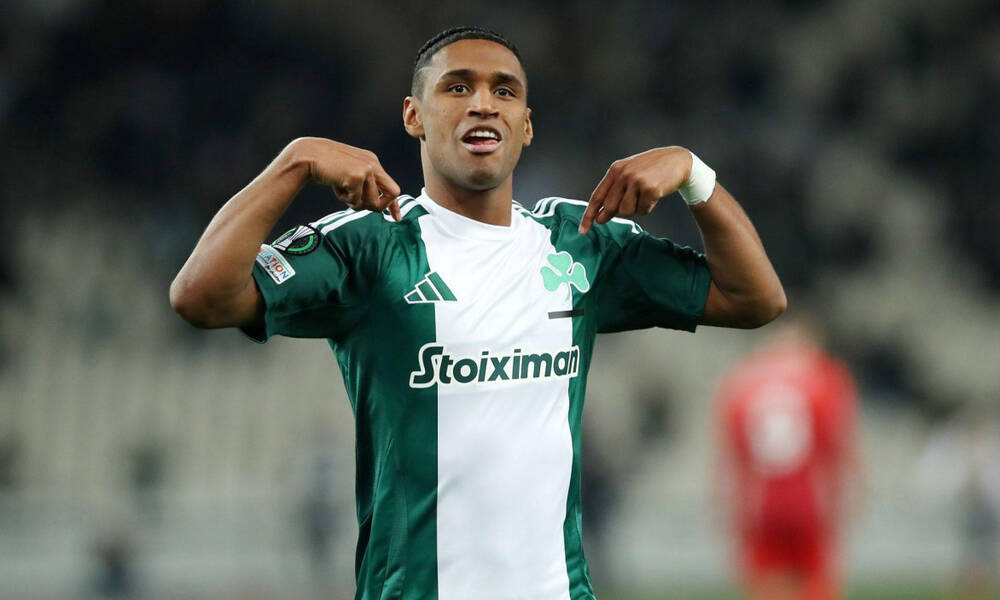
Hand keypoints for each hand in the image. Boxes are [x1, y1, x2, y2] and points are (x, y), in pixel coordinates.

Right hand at [292, 137, 402, 220]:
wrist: (308, 155)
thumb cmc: (326, 166)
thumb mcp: (349, 172)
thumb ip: (362, 184)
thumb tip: (370, 204)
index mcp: (372, 162)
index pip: (391, 186)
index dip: (394, 204)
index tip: (397, 218)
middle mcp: (373, 164)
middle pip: (392, 193)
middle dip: (380, 206)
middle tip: (362, 206)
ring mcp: (367, 170)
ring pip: (372, 202)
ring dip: (357, 204)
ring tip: (343, 193)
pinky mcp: (357, 177)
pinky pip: (356, 201)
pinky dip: (345, 199)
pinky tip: (336, 187)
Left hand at [578, 146, 692, 233]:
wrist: (677, 160)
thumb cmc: (650, 170)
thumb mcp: (628, 175)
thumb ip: (613, 193)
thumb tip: (599, 218)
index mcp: (615, 170)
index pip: (597, 197)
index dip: (588, 215)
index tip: (582, 231)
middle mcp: (623, 174)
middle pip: (610, 207)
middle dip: (615, 213)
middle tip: (630, 204)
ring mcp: (637, 181)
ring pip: (626, 211)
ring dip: (635, 209)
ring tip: (643, 196)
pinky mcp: (651, 189)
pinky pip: (643, 211)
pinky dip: (648, 208)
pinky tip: (654, 195)